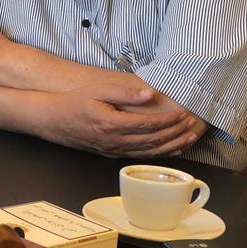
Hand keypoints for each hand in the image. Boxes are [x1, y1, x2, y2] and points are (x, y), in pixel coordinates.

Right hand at [43, 84, 201, 157]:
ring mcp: (113, 150)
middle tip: (192, 125)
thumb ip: (124, 92)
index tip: (183, 113)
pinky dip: (158, 154)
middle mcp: (114, 141)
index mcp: (111, 124)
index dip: (168, 120)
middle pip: (152, 141)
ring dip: (171, 146)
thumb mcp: (97, 90)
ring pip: (149, 152)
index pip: (148, 125)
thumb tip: (149, 94)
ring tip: (189, 138)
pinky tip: (171, 149)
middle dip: (175, 133)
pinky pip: (140, 157)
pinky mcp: (112, 154)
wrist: (54, 120)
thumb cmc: (75, 102)